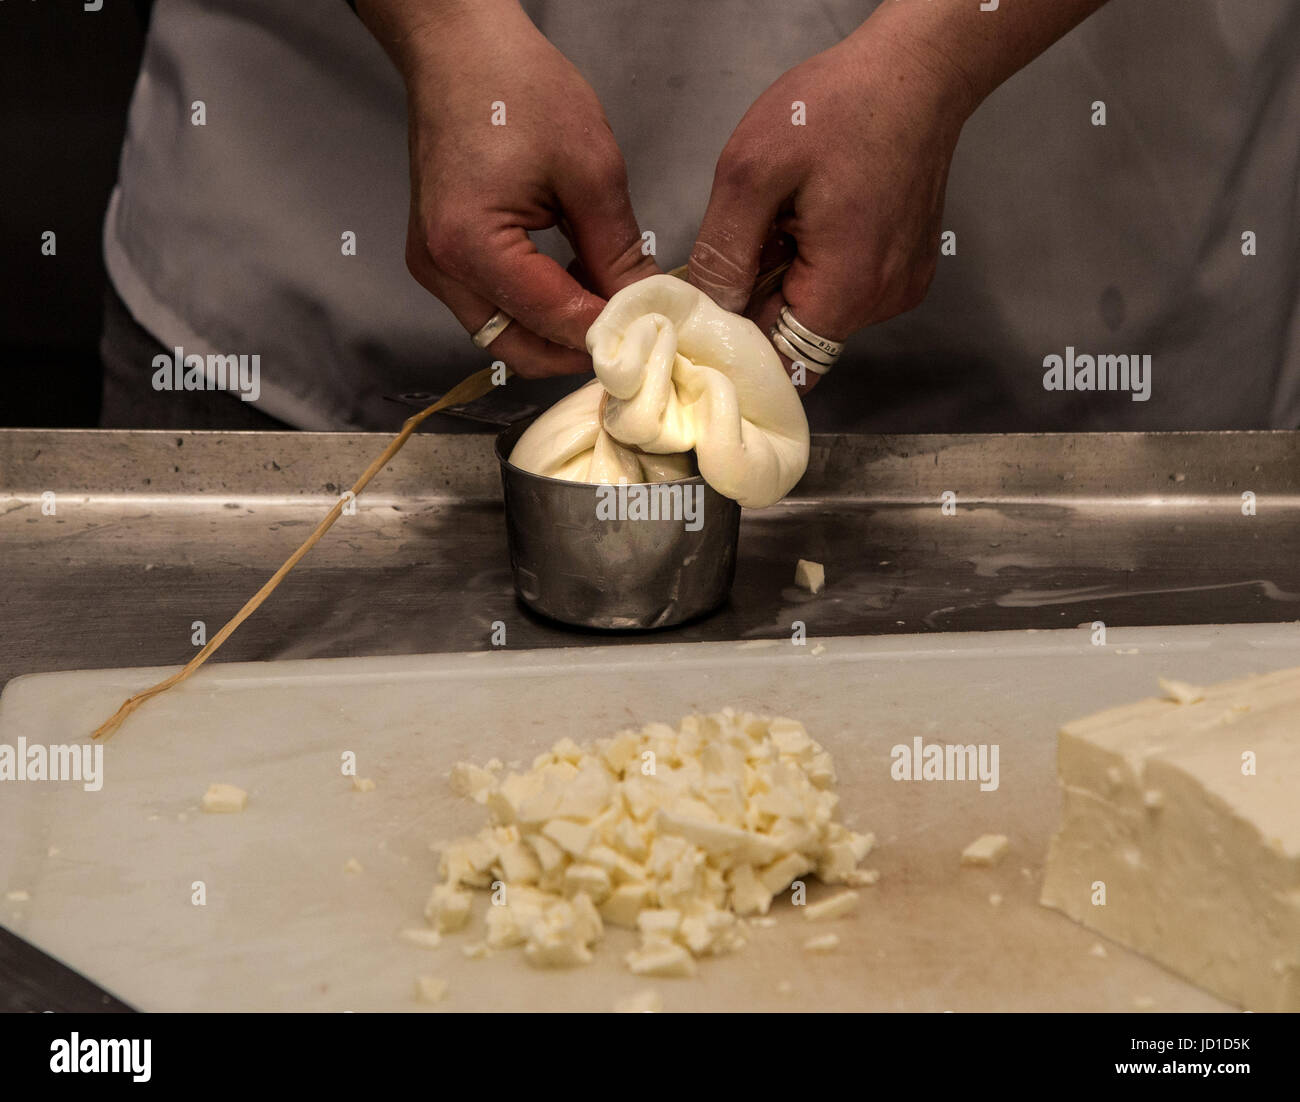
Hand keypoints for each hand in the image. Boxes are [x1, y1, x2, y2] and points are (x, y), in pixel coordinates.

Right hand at [362, 0, 657, 376]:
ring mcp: (435, 267)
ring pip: (505, 336)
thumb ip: (617, 250)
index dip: (610, 332)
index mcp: (471, 246)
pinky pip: (493, 309)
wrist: (460, 48)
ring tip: (610, 310)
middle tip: (635, 336)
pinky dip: (536, 312)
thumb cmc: (516, 87)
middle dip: (579, 350)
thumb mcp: (590, 169)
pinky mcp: (440, 258)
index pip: (554, 319)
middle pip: (520, 349)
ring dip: (558, 335)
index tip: (656, 333)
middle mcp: (442, 269)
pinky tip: (576, 288)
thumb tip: (646, 304)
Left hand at [688, 23, 976, 389]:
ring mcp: (900, 286)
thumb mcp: (751, 172)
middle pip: (799, 342)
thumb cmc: (836, 108)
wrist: (916, 69)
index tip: (710, 315)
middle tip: (746, 247)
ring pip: (821, 315)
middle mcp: (882, 302)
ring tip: (786, 221)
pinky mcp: (907, 267)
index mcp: (846, 290)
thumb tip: (706, 309)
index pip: (780, 364)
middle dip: (761, 307)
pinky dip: (819, 267)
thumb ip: (725, 252)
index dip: (738, 347)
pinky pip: (848, 289)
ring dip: (788, 282)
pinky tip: (815, 219)